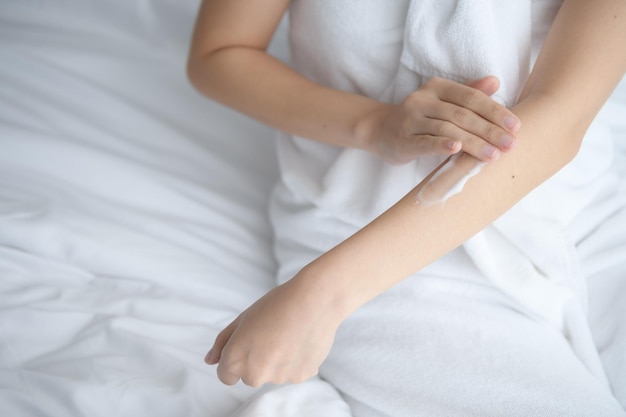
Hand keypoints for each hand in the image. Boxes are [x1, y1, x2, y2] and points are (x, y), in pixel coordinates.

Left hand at [205, 274, 342, 386]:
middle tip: (270, 335)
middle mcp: (255, 374)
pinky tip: (301, 340)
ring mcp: (279, 378)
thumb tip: (209, 361)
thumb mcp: (243, 318)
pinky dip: (295, 361)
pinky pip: (292, 372)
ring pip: (273, 375)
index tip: (247, 345)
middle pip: (250, 377)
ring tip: (289, 334)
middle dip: (256, 361)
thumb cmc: (277, 304)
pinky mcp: (301, 376)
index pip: (226, 376)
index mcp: (236, 359)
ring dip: (277, 361)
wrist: (316, 300)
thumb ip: (223, 342)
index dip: (234, 359)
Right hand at [360, 76, 520, 163]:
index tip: (515, 126)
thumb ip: (467, 92)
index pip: (471, 97)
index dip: (494, 111)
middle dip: (489, 130)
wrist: (379, 130)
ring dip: (473, 143)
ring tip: (493, 155)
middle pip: (462, 114)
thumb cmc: (418, 117)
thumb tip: (495, 82)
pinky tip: (457, 150)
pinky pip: (424, 142)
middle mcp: (422, 100)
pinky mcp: (402, 141)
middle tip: (510, 145)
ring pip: (447, 129)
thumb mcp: (441, 100)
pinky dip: (441, 145)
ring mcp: (410, 120)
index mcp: (437, 87)